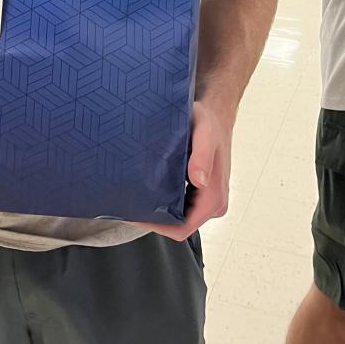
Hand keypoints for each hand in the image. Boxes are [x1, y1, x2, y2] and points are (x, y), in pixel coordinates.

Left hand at [134, 100, 232, 242]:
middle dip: (154, 221)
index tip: (135, 215)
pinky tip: (148, 191)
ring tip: (135, 198)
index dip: (157, 226)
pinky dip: (165, 203)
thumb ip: (202, 156)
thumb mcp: (204, 134)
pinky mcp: (201, 193)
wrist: (216, 115)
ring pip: (179, 218)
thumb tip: (199, 180)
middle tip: (128, 205)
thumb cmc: (210, 123)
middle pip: (179, 226)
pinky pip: (181, 207)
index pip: (182, 228)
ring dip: (158, 212)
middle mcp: (213, 204)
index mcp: (214, 197)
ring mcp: (207, 199)